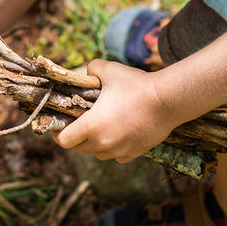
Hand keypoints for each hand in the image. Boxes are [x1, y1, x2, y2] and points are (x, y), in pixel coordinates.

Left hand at [53, 59, 176, 162]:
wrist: (167, 100)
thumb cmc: (136, 85)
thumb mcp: (109, 70)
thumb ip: (92, 69)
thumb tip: (87, 72)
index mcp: (91, 126)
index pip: (64, 141)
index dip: (59, 134)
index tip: (61, 126)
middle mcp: (103, 143)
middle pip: (80, 149)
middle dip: (77, 138)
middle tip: (81, 125)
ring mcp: (119, 150)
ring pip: (98, 154)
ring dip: (96, 145)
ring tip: (102, 129)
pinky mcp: (134, 153)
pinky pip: (117, 157)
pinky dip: (114, 149)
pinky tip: (119, 134)